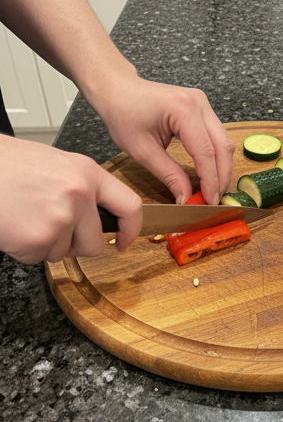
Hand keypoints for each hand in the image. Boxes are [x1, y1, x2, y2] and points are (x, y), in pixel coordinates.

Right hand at [0, 134, 141, 261]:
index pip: (129, 206)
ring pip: (66, 252)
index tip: (124, 241)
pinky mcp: (39, 238)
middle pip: (94, 243)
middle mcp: (79, 194)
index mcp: (85, 172)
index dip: (130, 230)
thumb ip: (79, 189)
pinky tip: (12, 223)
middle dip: (73, 244)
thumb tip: (96, 216)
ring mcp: (60, 218)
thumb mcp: (51, 164)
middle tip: (45, 223)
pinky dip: (24, 248)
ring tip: (23, 214)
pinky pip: (39, 257)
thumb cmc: (3, 165)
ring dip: (45, 243)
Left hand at [90, 73, 234, 205]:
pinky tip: (210, 173)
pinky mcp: (203, 108)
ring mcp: (203, 103)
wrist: (117, 88)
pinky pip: (218, 137)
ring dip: (222, 169)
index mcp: (182, 109)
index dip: (210, 181)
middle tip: (213, 200)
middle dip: (221, 177)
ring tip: (213, 189)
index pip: (206, 152)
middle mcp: (198, 103)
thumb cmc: (122, 113)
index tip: (209, 202)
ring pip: (224, 143)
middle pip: (223, 147)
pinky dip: (217, 158)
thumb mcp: (142, 151)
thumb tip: (186, 199)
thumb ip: (169, 175)